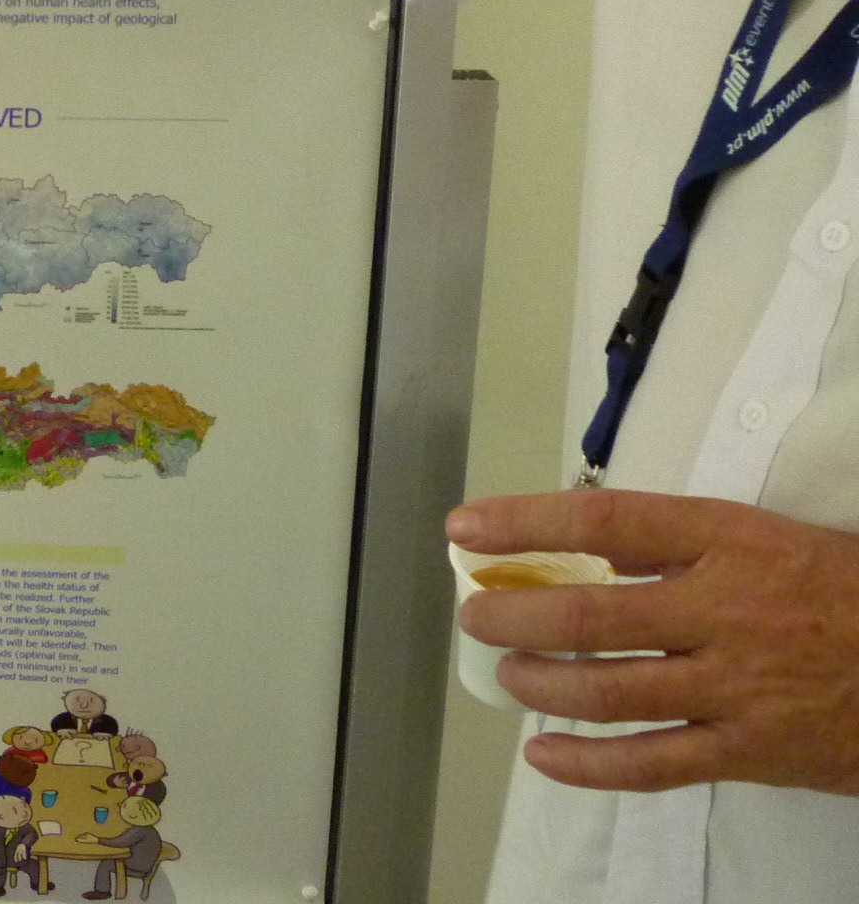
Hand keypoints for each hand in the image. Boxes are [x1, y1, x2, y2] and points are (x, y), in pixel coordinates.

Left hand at [449, 487, 858, 792]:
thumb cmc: (843, 593)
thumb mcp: (771, 538)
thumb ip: (681, 540)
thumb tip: (596, 545)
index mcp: (730, 541)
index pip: (605, 521)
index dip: (525, 522)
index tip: (465, 527)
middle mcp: (726, 611)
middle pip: (590, 616)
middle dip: (514, 615)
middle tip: (475, 615)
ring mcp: (736, 688)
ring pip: (610, 692)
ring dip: (541, 683)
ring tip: (507, 673)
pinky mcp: (751, 753)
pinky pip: (652, 765)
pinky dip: (588, 765)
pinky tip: (543, 755)